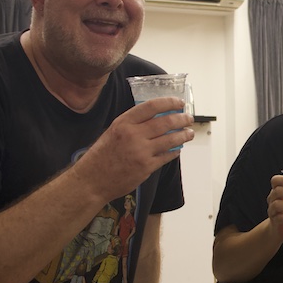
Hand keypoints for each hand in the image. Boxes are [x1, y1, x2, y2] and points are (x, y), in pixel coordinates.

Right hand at [74, 97, 193, 202]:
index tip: (179, 102)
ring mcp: (141, 152)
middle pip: (165, 122)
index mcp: (123, 123)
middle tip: (189, 118)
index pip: (151, 106)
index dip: (169, 102)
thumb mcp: (112, 131)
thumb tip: (156, 117)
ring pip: (170, 139)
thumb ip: (132, 124)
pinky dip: (174, 151)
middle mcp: (133, 135)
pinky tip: (178, 148)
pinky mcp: (146, 167)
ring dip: (183, 135)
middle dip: (181, 119)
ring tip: (189, 133)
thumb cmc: (101, 155)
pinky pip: (166, 156)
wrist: (93, 180)